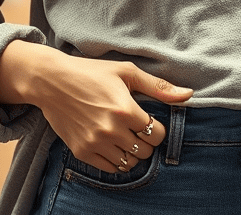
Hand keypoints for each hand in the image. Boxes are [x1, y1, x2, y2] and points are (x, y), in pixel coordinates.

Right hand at [0, 41, 192, 172]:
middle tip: (136, 128)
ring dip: (132, 152)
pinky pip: (109, 169)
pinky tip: (112, 144)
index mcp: (125, 109)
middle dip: (146, 141)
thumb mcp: (126, 72)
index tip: (149, 121)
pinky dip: (116, 161)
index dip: (157, 128)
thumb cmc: (91, 72)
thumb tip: (188, 94)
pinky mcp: (81, 151)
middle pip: (145, 151)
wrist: (51, 81)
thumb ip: (158, 87)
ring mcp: (95, 143)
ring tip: (124, 136)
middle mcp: (111, 129)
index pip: (157, 134)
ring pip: (129, 163)